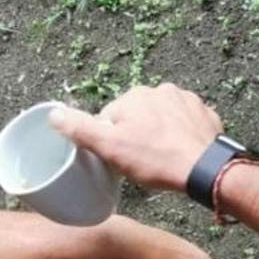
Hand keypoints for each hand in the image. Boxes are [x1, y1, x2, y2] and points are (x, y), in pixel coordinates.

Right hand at [52, 83, 221, 194]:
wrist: (205, 169)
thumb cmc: (156, 159)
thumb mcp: (109, 148)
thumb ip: (80, 129)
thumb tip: (53, 114)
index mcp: (134, 95)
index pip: (111, 118)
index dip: (112, 141)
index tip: (121, 158)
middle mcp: (160, 90)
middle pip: (137, 116)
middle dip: (137, 136)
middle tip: (142, 162)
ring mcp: (185, 100)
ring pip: (162, 119)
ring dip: (160, 134)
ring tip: (163, 159)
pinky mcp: (204, 113)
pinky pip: (185, 123)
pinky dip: (181, 135)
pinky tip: (181, 153)